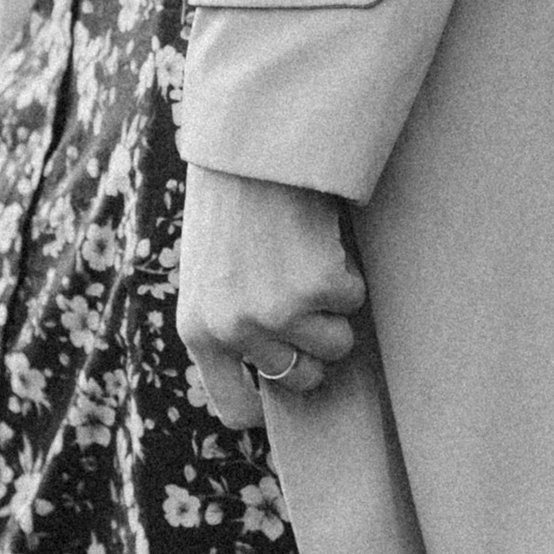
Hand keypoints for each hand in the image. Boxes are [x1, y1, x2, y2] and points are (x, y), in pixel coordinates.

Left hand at [177, 163, 365, 432]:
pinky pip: (354, 300)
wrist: (249, 145)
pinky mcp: (319, 286)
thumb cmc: (228, 205)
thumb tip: (275, 374)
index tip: (287, 378)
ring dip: (334, 309)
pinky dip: (348, 271)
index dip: (267, 404)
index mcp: (198, 331)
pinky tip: (319, 237)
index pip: (235, 408)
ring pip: (336, 345)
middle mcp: (235, 330)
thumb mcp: (207, 274)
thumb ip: (228, 326)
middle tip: (304, 297)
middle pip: (301, 379)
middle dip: (313, 345)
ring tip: (308, 261)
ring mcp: (279, 312)